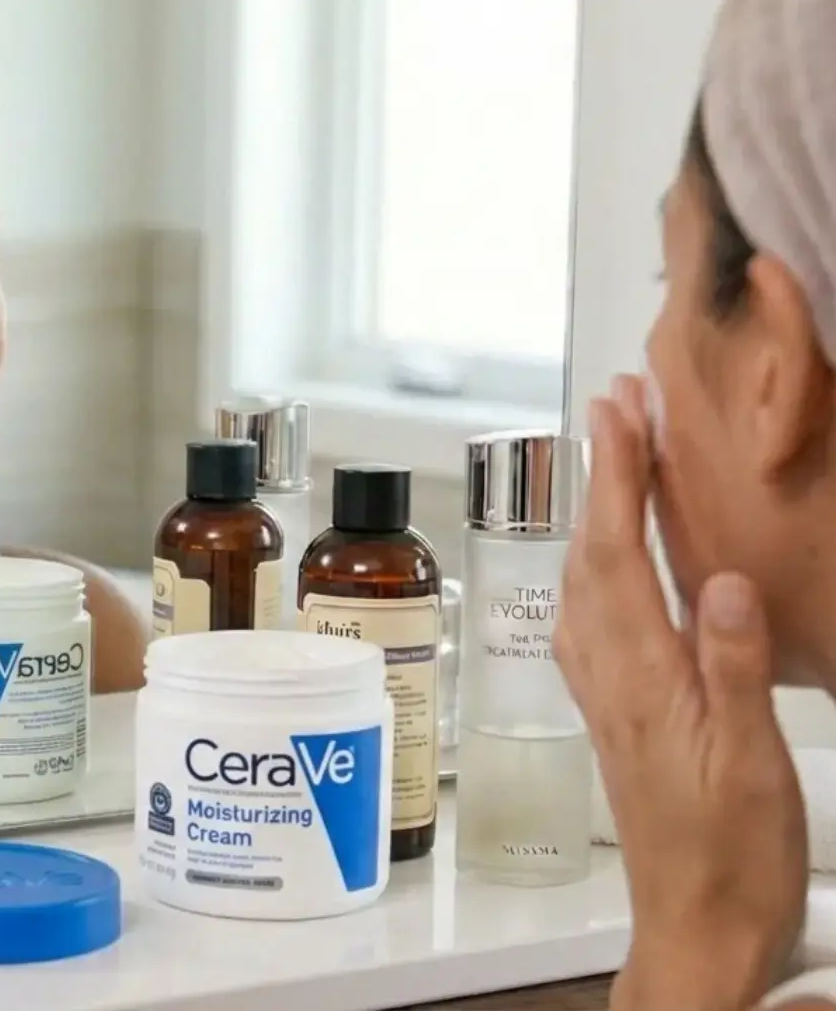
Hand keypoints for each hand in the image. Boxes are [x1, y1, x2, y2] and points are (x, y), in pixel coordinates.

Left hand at [556, 376, 805, 1010]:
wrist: (696, 926)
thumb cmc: (728, 855)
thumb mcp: (749, 762)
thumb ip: (733, 669)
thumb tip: (725, 582)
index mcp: (643, 677)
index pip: (618, 555)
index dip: (620, 479)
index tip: (622, 413)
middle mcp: (610, 676)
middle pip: (590, 555)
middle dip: (601, 476)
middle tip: (614, 407)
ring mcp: (607, 694)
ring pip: (585, 581)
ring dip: (594, 515)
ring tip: (610, 461)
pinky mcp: (618, 714)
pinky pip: (592, 619)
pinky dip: (596, 569)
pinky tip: (603, 568)